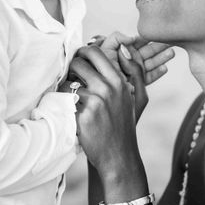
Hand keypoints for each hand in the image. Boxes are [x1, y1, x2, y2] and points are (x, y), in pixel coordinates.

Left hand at [65, 45, 144, 176]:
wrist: (118, 156)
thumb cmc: (126, 124)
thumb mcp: (139, 96)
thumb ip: (136, 69)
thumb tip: (123, 48)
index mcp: (118, 81)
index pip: (95, 52)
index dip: (83, 52)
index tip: (80, 59)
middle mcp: (106, 88)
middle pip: (78, 63)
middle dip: (72, 68)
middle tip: (73, 77)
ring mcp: (93, 102)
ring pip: (68, 82)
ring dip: (66, 87)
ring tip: (72, 97)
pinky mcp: (81, 115)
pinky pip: (65, 100)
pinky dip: (64, 103)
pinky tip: (71, 111)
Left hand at [88, 33, 173, 84]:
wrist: (97, 92)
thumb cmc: (96, 68)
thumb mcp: (105, 48)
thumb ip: (116, 38)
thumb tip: (132, 37)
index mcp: (123, 51)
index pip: (138, 42)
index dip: (147, 37)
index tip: (157, 34)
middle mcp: (129, 61)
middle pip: (146, 52)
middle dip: (159, 46)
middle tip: (171, 41)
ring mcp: (133, 72)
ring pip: (150, 63)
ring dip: (161, 58)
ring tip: (171, 52)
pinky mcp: (136, 84)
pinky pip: (148, 78)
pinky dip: (156, 73)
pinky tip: (165, 68)